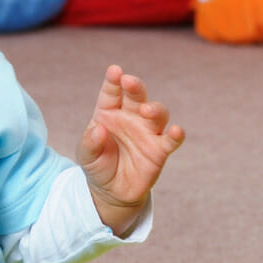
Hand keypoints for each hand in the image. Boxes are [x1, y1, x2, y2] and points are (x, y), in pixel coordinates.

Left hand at [77, 66, 183, 236]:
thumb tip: (99, 129)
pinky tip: (176, 131)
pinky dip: (176, 134)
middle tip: (129, 81)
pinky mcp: (160, 150)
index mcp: (109, 113)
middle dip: (135, 87)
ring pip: (157, 113)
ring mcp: (147, 132)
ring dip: (154, 109)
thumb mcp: (86, 156)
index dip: (113, 81)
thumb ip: (90, 142)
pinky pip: (171, 140)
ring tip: (146, 110)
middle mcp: (131, 117)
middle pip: (136, 97)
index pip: (112, 93)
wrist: (112, 191)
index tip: (114, 71)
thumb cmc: (98, 165)